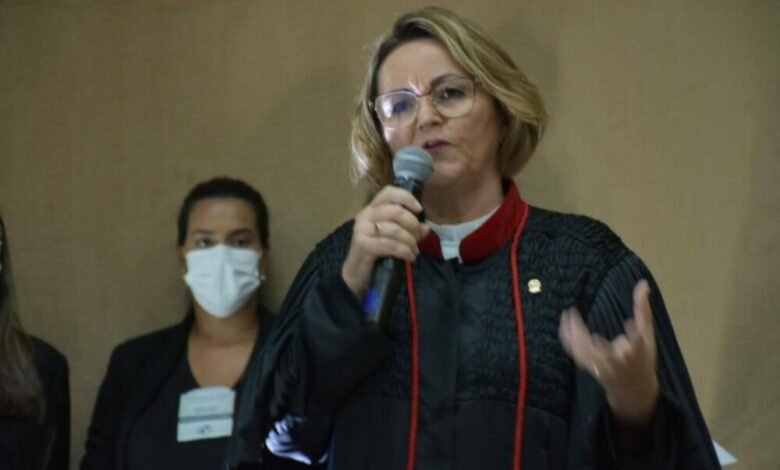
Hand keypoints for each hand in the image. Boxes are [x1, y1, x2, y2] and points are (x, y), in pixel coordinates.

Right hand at [341, 186, 428, 298]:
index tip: (419, 209)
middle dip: (412, 224)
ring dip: (410, 241)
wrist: (357, 275)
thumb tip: (426, 228)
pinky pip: (389, 244)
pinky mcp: (363, 245)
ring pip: (394, 229)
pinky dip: (403, 251)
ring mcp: (362, 230)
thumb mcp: (394, 239)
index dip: (406, 197)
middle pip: (395, 211)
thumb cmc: (376, 254)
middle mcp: (365, 216)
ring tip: (414, 251)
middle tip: (418, 237)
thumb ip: (409, 231)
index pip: (388, 193)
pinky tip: (409, 257)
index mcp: (372, 209)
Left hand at [559, 280, 658, 425]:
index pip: (636, 344)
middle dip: (584, 336)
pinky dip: (569, 340)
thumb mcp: (648, 335)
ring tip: (567, 315)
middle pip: (601, 352)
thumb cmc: (643, 359)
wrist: (634, 389)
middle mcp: (617, 362)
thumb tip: (642, 283)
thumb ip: (643, 310)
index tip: (629, 323)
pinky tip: (565, 325)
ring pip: (584, 352)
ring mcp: (602, 367)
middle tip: (573, 312)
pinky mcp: (591, 368)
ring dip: (572, 334)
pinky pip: (576, 354)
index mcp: (636, 354)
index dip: (633, 335)